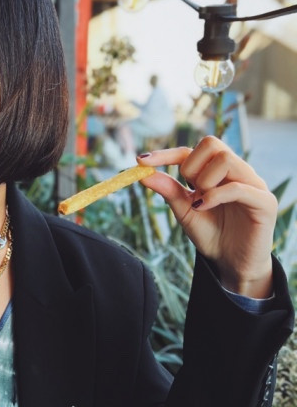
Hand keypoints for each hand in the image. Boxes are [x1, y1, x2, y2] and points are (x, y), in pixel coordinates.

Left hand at [137, 136, 276, 297]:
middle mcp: (236, 171)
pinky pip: (238, 187)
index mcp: (217, 171)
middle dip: (190, 166)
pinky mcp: (265, 201)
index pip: (191, 150)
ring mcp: (253, 184)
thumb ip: (169, 191)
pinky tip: (204, 208)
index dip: (166, 154)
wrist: (232, 262)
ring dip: (205, 180)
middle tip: (190, 191)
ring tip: (202, 203)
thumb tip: (144, 174)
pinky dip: (215, 196)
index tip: (141, 161)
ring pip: (226, 159)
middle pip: (211, 143)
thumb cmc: (211, 234)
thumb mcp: (184, 211)